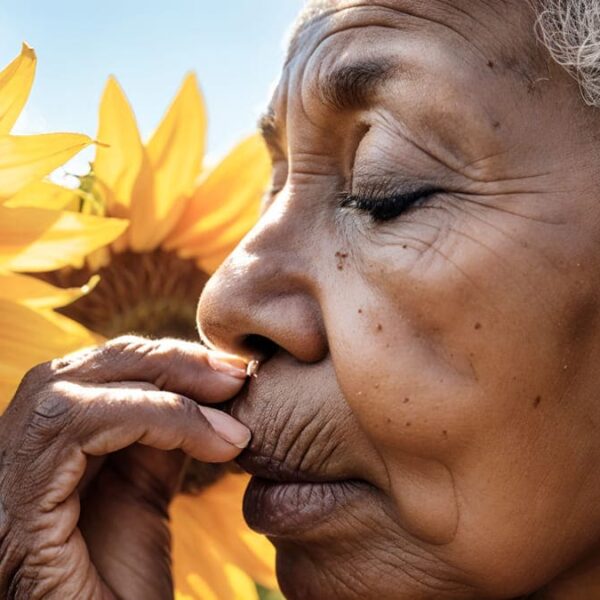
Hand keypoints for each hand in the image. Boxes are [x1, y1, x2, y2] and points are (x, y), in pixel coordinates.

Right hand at [0, 336, 249, 599]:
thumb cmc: (122, 588)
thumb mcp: (144, 493)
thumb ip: (155, 436)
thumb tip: (199, 384)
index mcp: (42, 452)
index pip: (93, 372)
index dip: (162, 360)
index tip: (229, 369)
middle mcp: (9, 458)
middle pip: (80, 370)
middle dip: (167, 361)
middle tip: (235, 374)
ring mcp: (3, 482)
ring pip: (72, 390)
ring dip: (167, 389)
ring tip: (231, 414)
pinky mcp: (14, 511)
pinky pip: (77, 426)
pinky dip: (155, 418)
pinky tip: (213, 442)